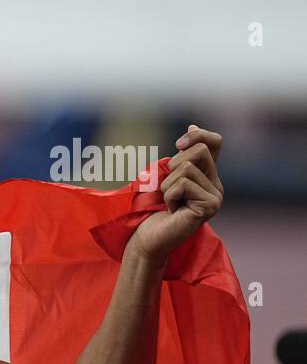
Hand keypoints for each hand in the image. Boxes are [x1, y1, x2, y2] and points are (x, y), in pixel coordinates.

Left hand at [128, 125, 223, 262]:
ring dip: (167, 185)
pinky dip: (169, 195)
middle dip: (173, 167)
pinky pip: (183, 184)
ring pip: (187, 168)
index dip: (197, 136)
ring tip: (169, 204)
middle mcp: (217, 186)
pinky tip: (172, 211)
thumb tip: (193, 124)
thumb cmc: (150, 209)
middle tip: (167, 191)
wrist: (146, 239)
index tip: (178, 145)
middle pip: (198, 151)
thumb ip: (180, 156)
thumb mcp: (165, 176)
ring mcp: (216, 197)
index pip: (215, 142)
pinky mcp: (210, 206)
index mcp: (207, 176)